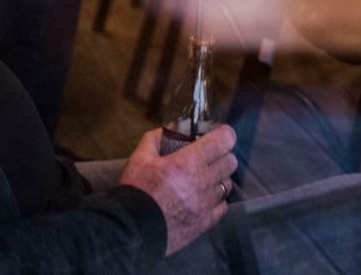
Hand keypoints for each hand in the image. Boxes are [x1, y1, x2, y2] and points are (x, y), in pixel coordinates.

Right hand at [117, 126, 236, 255]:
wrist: (129, 231)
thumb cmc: (135, 191)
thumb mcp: (139, 159)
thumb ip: (154, 140)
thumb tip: (168, 129)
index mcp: (188, 163)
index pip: (225, 140)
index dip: (224, 134)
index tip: (217, 136)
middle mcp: (202, 182)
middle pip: (231, 162)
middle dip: (222, 156)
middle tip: (209, 158)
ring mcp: (206, 204)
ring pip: (228, 184)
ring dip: (220, 179)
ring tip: (205, 181)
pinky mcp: (205, 223)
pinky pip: (223, 206)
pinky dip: (217, 201)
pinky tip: (204, 199)